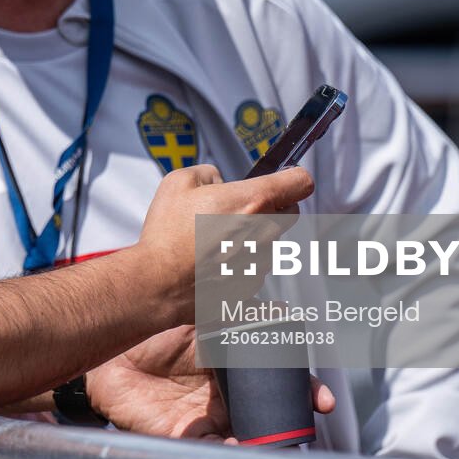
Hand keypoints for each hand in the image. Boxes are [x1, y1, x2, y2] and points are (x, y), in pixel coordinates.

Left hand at [87, 325, 334, 438]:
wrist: (109, 353)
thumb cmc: (153, 332)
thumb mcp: (200, 319)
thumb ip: (236, 314)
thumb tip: (281, 309)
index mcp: (236, 370)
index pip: (278, 385)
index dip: (303, 394)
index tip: (323, 400)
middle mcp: (226, 399)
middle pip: (267, 419)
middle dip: (291, 429)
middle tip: (306, 430)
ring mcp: (206, 419)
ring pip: (242, 440)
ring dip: (258, 447)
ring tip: (268, 444)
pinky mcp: (182, 436)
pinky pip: (207, 451)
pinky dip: (222, 454)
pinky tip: (232, 449)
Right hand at [132, 164, 313, 320]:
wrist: (158, 283)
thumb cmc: (167, 236)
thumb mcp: (179, 181)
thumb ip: (209, 173)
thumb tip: (219, 181)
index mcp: (252, 202)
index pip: (300, 182)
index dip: (292, 177)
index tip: (284, 179)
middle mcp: (264, 232)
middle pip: (291, 212)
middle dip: (273, 207)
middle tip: (241, 209)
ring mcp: (260, 262)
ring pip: (271, 242)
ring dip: (253, 237)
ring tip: (217, 241)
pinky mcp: (252, 286)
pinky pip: (257, 268)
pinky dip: (242, 264)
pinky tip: (214, 262)